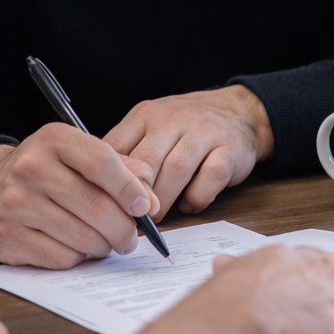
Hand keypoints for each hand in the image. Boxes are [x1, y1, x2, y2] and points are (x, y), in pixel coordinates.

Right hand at [0, 128, 159, 268]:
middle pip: (95, 206)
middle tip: (131, 238)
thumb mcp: (79, 155)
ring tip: (104, 242)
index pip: (101, 162)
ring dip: (103, 246)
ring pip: (82, 237)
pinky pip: (61, 257)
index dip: (129, 188)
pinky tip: (74, 246)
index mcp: (53, 139)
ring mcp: (15, 203)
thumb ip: (121, 170)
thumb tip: (152, 202)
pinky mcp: (7, 236)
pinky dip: (77, 257)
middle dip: (123, 229)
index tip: (146, 207)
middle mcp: (30, 167)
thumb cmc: (46, 172)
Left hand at [104, 85, 273, 218]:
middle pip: (146, 160)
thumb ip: (128, 150)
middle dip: (135, 195)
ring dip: (164, 200)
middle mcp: (173, 118)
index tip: (104, 205)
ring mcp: (203, 131)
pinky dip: (197, 197)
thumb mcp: (151, 127)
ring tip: (155, 219)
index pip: (118, 147)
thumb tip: (95, 186)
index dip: (107, 181)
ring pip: (176, 169)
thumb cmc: (185, 127)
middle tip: (128, 220)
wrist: (238, 112)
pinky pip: (210, 177)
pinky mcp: (229, 149)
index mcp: (146, 114)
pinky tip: (189, 206)